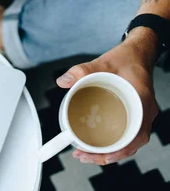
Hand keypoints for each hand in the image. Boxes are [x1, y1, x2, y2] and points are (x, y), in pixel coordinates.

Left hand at [56, 41, 158, 165]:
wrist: (138, 52)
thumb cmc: (126, 58)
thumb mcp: (103, 62)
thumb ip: (82, 70)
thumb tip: (62, 81)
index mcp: (142, 102)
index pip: (134, 137)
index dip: (117, 151)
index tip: (97, 154)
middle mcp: (145, 113)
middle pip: (130, 144)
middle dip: (107, 155)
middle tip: (82, 154)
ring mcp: (142, 115)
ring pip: (129, 142)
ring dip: (110, 150)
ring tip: (86, 152)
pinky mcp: (136, 114)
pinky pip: (128, 134)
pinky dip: (114, 141)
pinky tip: (98, 142)